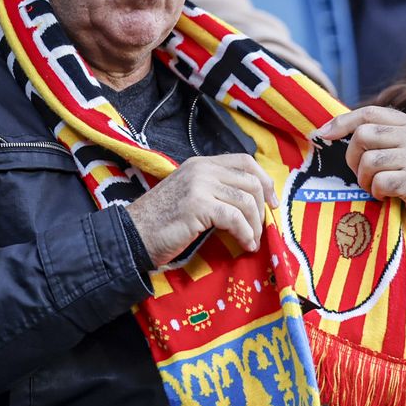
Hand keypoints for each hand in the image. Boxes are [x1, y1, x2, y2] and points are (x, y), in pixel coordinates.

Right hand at [125, 154, 277, 265]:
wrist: (133, 234)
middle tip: (260, 230)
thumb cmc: (162, 221)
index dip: (265, 181)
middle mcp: (202, 169)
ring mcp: (199, 185)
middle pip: (251, 181)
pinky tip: (245, 244)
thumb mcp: (190, 195)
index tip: (272, 203)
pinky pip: (235, 218)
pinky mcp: (198, 205)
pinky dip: (245, 234)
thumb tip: (251, 202)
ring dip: (254, 225)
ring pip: (246, 201)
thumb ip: (215, 190)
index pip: (245, 160)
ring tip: (251, 241)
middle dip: (262, 209)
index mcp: (201, 163)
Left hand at [315, 107, 405, 240]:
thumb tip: (335, 130)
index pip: (370, 113)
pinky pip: (380, 182)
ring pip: (369, 161)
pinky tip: (388, 197)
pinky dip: (378, 193)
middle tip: (362, 175)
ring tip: (378, 188)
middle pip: (364, 135)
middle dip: (353, 158)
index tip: (322, 134)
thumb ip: (384, 139)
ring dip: (366, 180)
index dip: (342, 122)